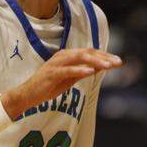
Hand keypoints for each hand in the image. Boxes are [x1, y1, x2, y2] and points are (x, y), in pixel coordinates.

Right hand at [1, 48, 120, 117]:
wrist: (28, 95)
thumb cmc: (49, 86)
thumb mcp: (69, 79)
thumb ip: (82, 72)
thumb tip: (98, 68)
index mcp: (68, 55)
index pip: (89, 52)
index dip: (104, 55)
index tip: (118, 61)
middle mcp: (62, 56)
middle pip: (87, 52)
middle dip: (104, 57)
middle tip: (118, 62)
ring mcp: (56, 63)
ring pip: (79, 58)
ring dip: (95, 61)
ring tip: (108, 66)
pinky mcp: (51, 73)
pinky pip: (67, 70)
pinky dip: (79, 69)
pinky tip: (90, 71)